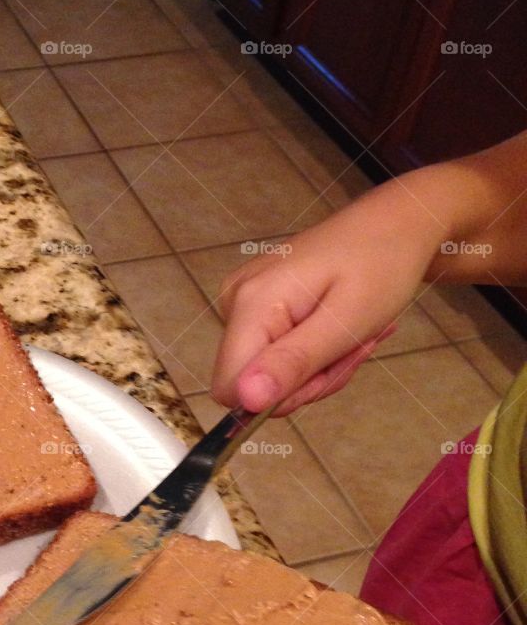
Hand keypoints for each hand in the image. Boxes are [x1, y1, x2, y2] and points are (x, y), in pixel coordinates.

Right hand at [211, 188, 442, 413]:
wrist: (394, 225)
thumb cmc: (380, 265)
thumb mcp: (346, 323)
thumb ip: (293, 363)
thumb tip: (246, 400)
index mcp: (251, 303)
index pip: (230, 388)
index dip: (278, 398)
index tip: (324, 372)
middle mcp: (235, 300)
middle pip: (251, 382)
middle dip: (307, 381)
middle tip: (350, 350)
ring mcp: (243, 300)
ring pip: (267, 372)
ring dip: (316, 368)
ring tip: (351, 336)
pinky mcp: (256, 304)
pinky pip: (274, 353)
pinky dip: (311, 354)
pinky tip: (338, 330)